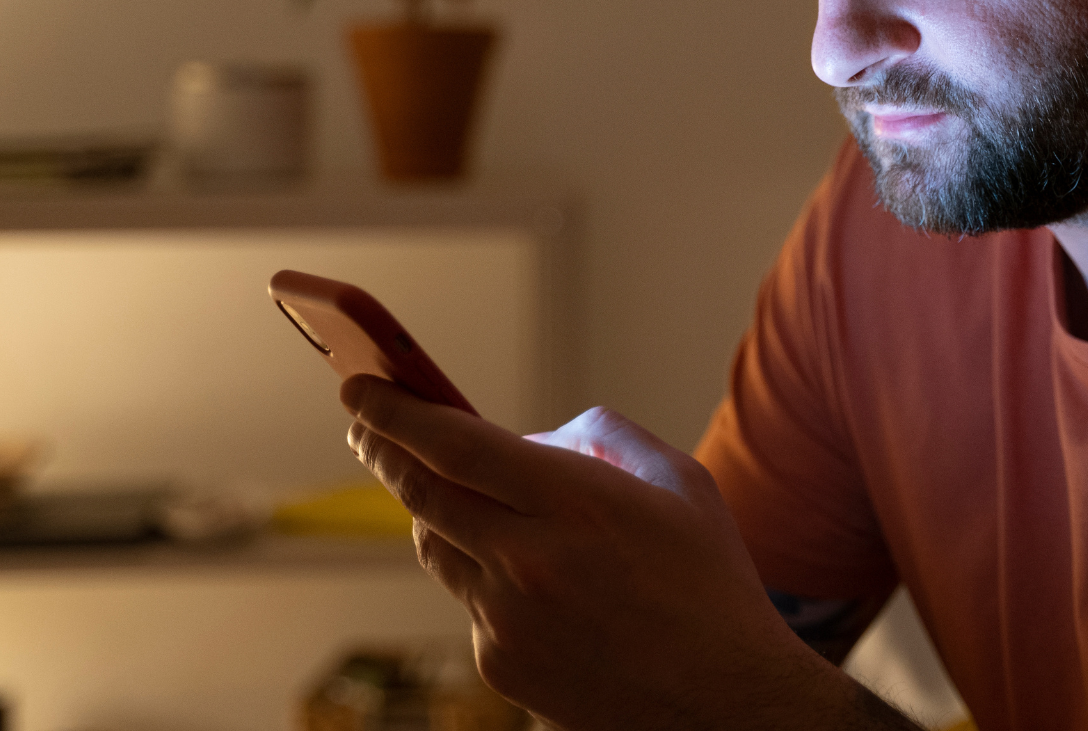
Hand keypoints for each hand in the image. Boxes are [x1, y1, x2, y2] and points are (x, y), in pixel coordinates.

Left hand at [341, 374, 865, 730]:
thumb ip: (606, 440)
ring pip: (437, 547)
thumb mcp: (680, 485)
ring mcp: (507, 619)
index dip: (395, 412)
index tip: (361, 388)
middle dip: (384, 451)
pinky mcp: (502, 665)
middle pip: (423, 492)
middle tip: (367, 427)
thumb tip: (539, 436)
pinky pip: (471, 603)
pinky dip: (485, 579)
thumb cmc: (711, 587)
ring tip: (448, 492)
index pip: (452, 444)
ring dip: (434, 512)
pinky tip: (528, 581)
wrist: (726, 701)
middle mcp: (527, 559)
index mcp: (573, 501)